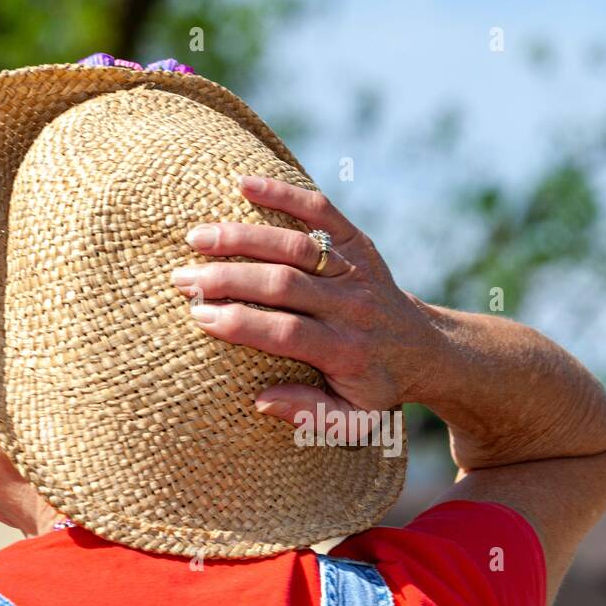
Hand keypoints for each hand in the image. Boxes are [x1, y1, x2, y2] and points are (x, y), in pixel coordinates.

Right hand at [171, 175, 435, 424]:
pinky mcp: (357, 242)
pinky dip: (283, 194)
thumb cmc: (374, 387)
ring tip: (195, 239)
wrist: (423, 349)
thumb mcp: (352, 421)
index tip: (199, 317)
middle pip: (283, 284)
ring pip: (295, 245)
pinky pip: (320, 211)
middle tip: (182, 279)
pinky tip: (242, 185)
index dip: (241, 323)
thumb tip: (261, 401)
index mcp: (346, 350)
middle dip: (228, 279)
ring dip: (241, 238)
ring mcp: (356, 269)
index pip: (287, 332)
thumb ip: (308, 416)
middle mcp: (352, 306)